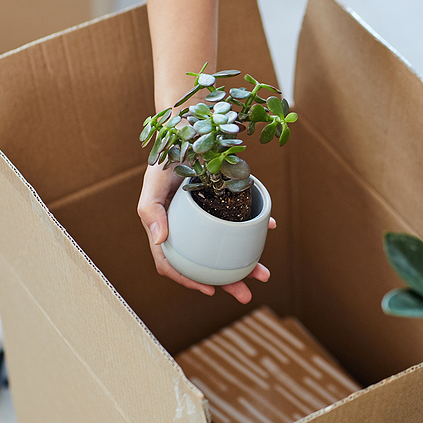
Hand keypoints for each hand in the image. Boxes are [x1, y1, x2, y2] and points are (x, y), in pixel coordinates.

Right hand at [137, 165, 274, 303]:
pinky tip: (270, 227)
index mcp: (169, 230)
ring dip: (247, 263)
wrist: (187, 127)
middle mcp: (191, 228)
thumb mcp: (153, 184)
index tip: (211, 290)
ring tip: (264, 274)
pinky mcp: (228, 201)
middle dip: (228, 281)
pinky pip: (243, 218)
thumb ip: (152, 212)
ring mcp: (212, 216)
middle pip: (208, 262)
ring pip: (229, 246)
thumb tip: (160, 240)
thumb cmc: (165, 158)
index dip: (190, 280)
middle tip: (247, 295)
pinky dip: (257, 225)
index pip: (175, 264)